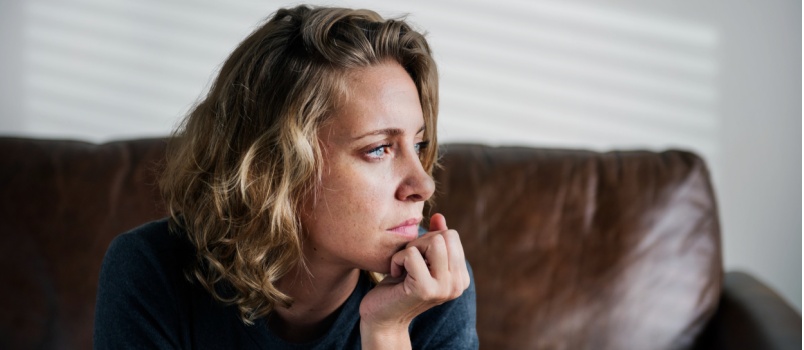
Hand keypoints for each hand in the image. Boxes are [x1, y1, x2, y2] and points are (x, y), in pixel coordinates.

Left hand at [359, 213, 470, 348]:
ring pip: (434, 241)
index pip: (452, 235)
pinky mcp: (425, 290)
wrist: (382, 317)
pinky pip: (412, 254)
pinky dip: (398, 259)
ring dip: (411, 249)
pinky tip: (395, 274)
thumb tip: (439, 217)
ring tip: (404, 266)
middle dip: (420, 242)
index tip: (417, 258)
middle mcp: (458, 284)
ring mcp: (444, 288)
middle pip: (445, 236)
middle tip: (408, 262)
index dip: (428, 240)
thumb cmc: (398, 285)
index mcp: (461, 277)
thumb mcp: (419, 258)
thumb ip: (433, 239)